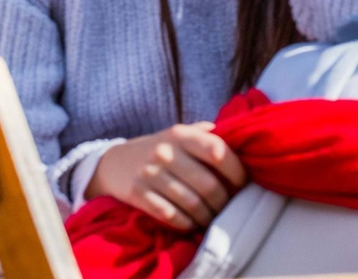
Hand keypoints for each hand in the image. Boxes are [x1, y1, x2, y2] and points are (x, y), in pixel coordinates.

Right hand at [85, 124, 245, 229]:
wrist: (115, 161)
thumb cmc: (160, 148)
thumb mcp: (181, 133)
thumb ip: (207, 135)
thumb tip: (241, 139)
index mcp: (181, 134)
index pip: (217, 150)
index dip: (235, 169)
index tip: (243, 182)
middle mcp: (165, 152)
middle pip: (206, 183)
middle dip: (224, 199)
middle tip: (231, 206)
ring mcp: (149, 174)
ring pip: (190, 203)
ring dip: (207, 215)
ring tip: (215, 217)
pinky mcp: (137, 194)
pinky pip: (169, 215)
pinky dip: (186, 223)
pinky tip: (194, 223)